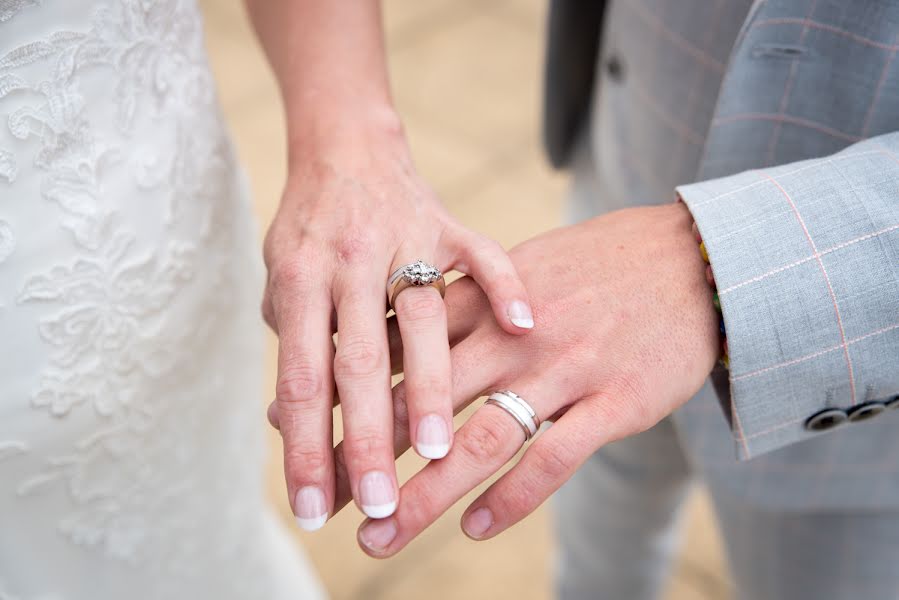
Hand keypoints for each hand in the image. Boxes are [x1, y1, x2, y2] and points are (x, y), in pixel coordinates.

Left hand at [262, 120, 533, 529]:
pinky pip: (485, 258)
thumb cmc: (312, 220)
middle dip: (369, 440)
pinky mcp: (457, 227)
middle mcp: (355, 262)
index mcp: (303, 277)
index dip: (306, 446)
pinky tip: (524, 327)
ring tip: (438, 454)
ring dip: (431, 392)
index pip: (302, 376)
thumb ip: (297, 334)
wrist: (346, 141)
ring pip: (425, 325)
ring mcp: (411, 241)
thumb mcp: (285, 271)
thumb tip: (288, 410)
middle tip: (378, 506)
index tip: (313, 507)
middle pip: (361, 363)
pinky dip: (504, 287)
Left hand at [352, 202, 719, 554]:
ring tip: (381, 535)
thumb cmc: (595, 267)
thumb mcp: (519, 269)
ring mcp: (566, 368)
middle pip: (426, 403)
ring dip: (426, 494)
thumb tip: (404, 329)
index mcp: (485, 300)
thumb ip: (465, 302)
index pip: (399, 350)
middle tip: (327, 499)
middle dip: (369, 456)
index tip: (293, 424)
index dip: (345, 391)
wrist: (687, 257)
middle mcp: (515, 334)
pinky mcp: (615, 400)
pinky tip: (475, 528)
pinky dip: (511, 498)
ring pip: (481, 439)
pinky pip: (554, 456)